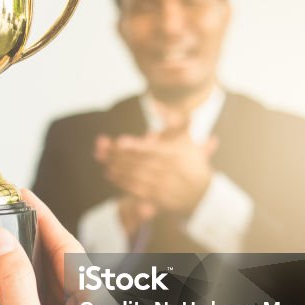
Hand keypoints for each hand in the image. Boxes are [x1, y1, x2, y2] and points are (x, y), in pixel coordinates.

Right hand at [0, 193, 136, 304]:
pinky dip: (27, 301)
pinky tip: (1, 296)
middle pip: (67, 270)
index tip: (21, 195)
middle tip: (6, 215)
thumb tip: (1, 242)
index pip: (73, 251)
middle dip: (36, 242)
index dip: (45, 219)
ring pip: (58, 295)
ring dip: (29, 271)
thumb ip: (12, 284)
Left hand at [97, 132, 215, 215]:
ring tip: (106, 163)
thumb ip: (175, 124)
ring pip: (137, 177)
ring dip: (120, 170)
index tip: (119, 141)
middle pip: (140, 163)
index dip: (135, 146)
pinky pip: (138, 191)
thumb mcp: (187, 141)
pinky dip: (123, 183)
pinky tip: (112, 176)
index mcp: (175, 156)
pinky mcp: (159, 199)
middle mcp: (170, 171)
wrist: (203, 193)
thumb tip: (161, 105)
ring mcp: (165, 186)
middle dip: (120, 157)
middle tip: (101, 151)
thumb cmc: (192, 162)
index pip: (151, 150)